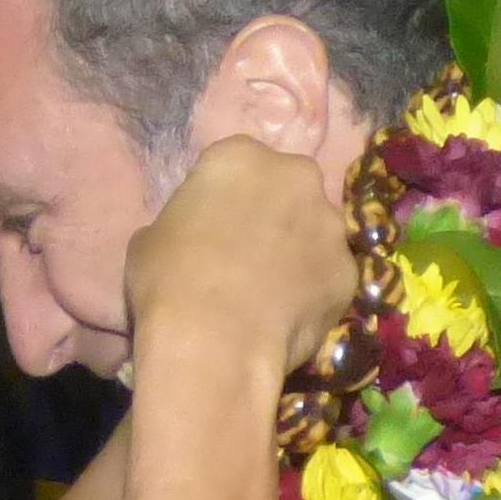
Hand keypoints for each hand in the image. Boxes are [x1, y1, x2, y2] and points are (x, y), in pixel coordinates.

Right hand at [123, 133, 358, 387]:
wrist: (214, 343)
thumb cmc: (169, 282)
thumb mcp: (150, 239)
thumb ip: (183, 223)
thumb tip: (192, 238)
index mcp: (241, 156)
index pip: (235, 166)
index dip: (224, 199)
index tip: (213, 228)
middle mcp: (296, 177)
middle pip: (288, 189)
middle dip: (274, 215)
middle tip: (250, 255)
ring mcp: (330, 224)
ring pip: (316, 231)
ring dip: (300, 251)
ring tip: (273, 292)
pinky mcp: (350, 271)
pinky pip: (329, 276)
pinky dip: (314, 291)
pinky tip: (290, 317)